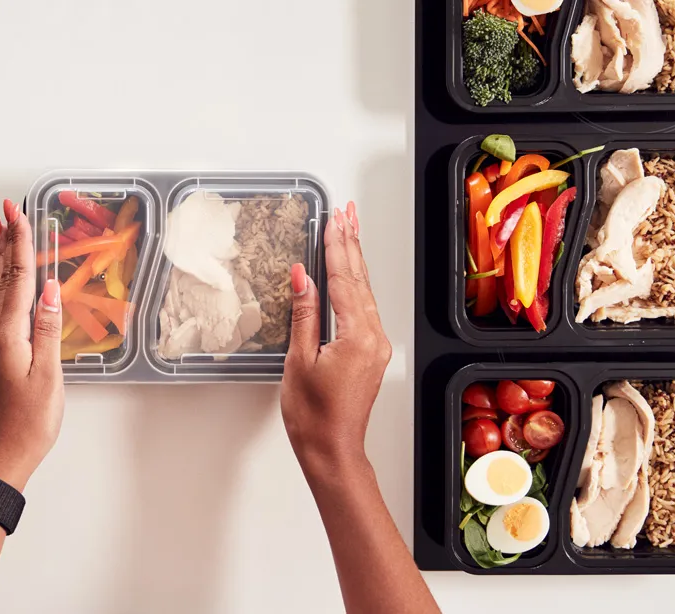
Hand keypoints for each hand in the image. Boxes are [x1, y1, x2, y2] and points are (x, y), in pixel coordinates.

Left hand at [0, 199, 64, 490]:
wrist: (1, 459)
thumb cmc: (29, 425)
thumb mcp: (49, 377)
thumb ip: (47, 330)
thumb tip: (49, 289)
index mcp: (9, 336)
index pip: (19, 280)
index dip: (21, 245)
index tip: (20, 215)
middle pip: (2, 279)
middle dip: (6, 241)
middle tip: (7, 210)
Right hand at [280, 201, 391, 474]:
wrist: (332, 450)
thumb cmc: (313, 416)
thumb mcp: (299, 360)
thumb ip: (304, 313)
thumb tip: (304, 276)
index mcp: (358, 337)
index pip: (345, 280)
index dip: (337, 247)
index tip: (333, 220)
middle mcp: (374, 338)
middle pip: (360, 280)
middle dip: (351, 244)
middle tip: (345, 213)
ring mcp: (375, 346)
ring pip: (364, 292)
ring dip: (355, 260)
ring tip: (349, 231)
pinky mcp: (371, 353)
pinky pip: (364, 308)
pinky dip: (356, 284)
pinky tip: (349, 273)